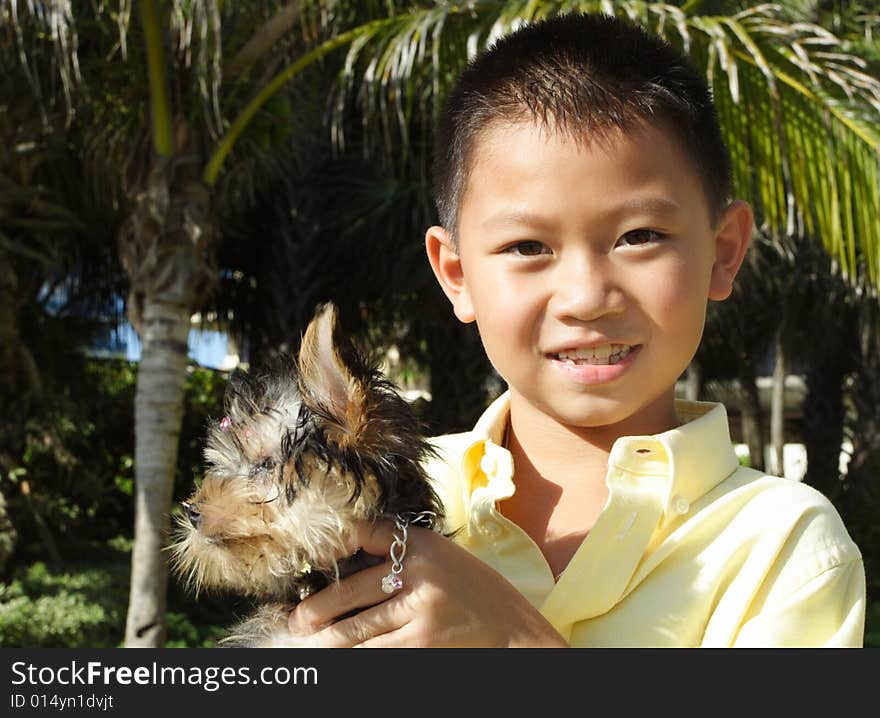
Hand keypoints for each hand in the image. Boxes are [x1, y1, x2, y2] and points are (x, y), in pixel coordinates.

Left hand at [287, 519, 567, 646]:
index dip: (336, 542)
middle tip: (297, 620)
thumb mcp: (443, 558)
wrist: (513, 632)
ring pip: (355, 629)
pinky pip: (373, 652)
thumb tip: (342, 567)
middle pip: (352, 589)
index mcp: (424, 545)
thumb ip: (402, 556)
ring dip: (326, 639)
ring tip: (306, 643)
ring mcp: (418, 613)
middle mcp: (419, 574)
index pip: (369, 531)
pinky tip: (336, 656)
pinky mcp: (419, 646)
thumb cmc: (474, 592)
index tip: (317, 558)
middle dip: (317, 608)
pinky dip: (353, 655)